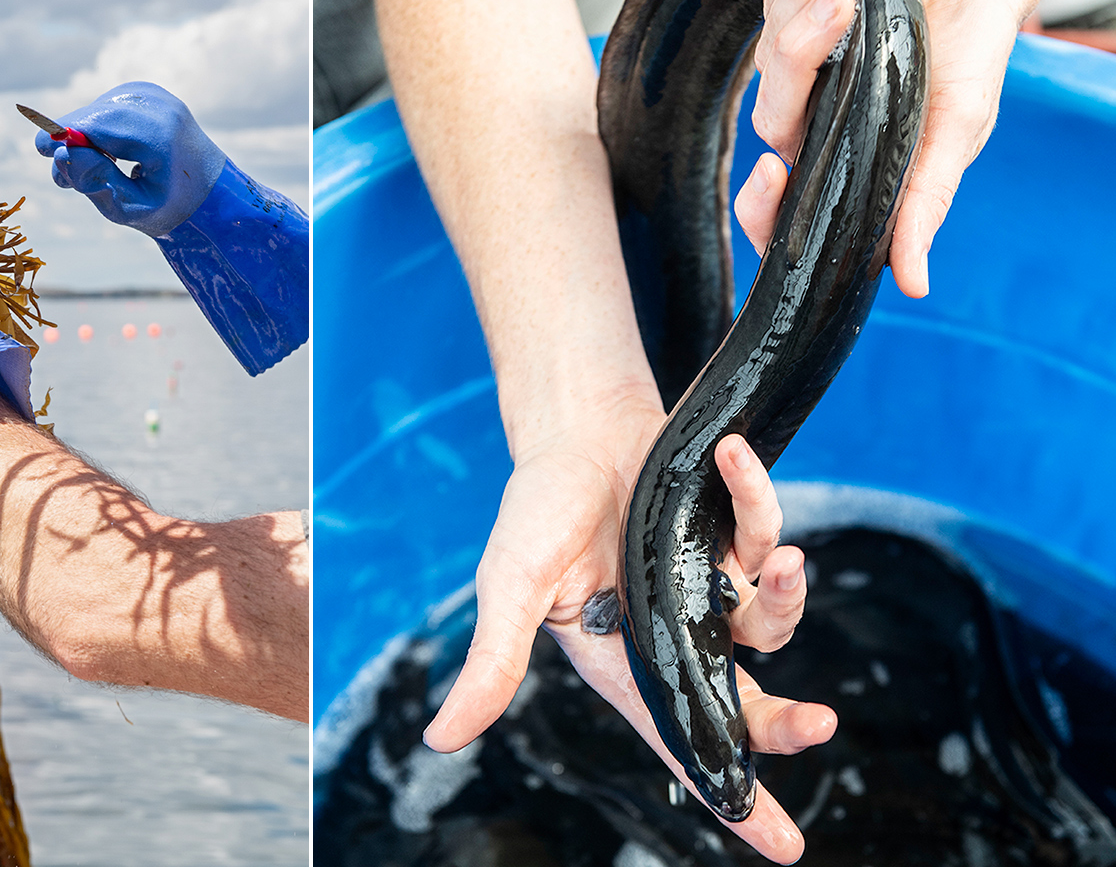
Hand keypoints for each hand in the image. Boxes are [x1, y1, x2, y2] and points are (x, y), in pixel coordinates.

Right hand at [32, 81, 225, 236]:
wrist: (211, 189)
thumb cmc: (171, 206)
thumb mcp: (132, 208)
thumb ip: (95, 182)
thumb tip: (60, 151)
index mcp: (159, 135)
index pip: (99, 124)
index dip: (63, 134)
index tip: (40, 149)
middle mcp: (158, 105)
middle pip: (95, 114)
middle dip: (69, 141)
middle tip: (62, 179)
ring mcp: (152, 94)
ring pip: (97, 110)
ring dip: (82, 138)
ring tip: (90, 173)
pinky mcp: (145, 92)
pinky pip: (105, 107)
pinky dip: (96, 130)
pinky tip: (107, 155)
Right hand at [423, 424, 835, 863]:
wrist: (571, 432)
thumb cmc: (535, 512)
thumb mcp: (509, 589)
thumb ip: (491, 663)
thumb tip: (440, 737)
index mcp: (625, 663)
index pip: (681, 744)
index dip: (732, 798)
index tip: (783, 846)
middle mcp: (675, 636)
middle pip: (747, 702)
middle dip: (787, 722)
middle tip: (820, 724)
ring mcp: (709, 587)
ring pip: (775, 620)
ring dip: (791, 591)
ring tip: (783, 558)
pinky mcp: (730, 536)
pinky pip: (764, 530)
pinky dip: (755, 496)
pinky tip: (731, 459)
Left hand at [738, 0, 1048, 298]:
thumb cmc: (970, 55)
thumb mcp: (956, 133)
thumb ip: (924, 203)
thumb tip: (914, 282)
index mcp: (836, 154)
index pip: (773, 207)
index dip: (759, 205)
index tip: (772, 174)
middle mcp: (806, 111)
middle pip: (770, 112)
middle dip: (799, 57)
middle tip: (842, 8)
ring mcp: (792, 57)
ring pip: (768, 49)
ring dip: (811, 7)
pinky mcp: (787, 2)